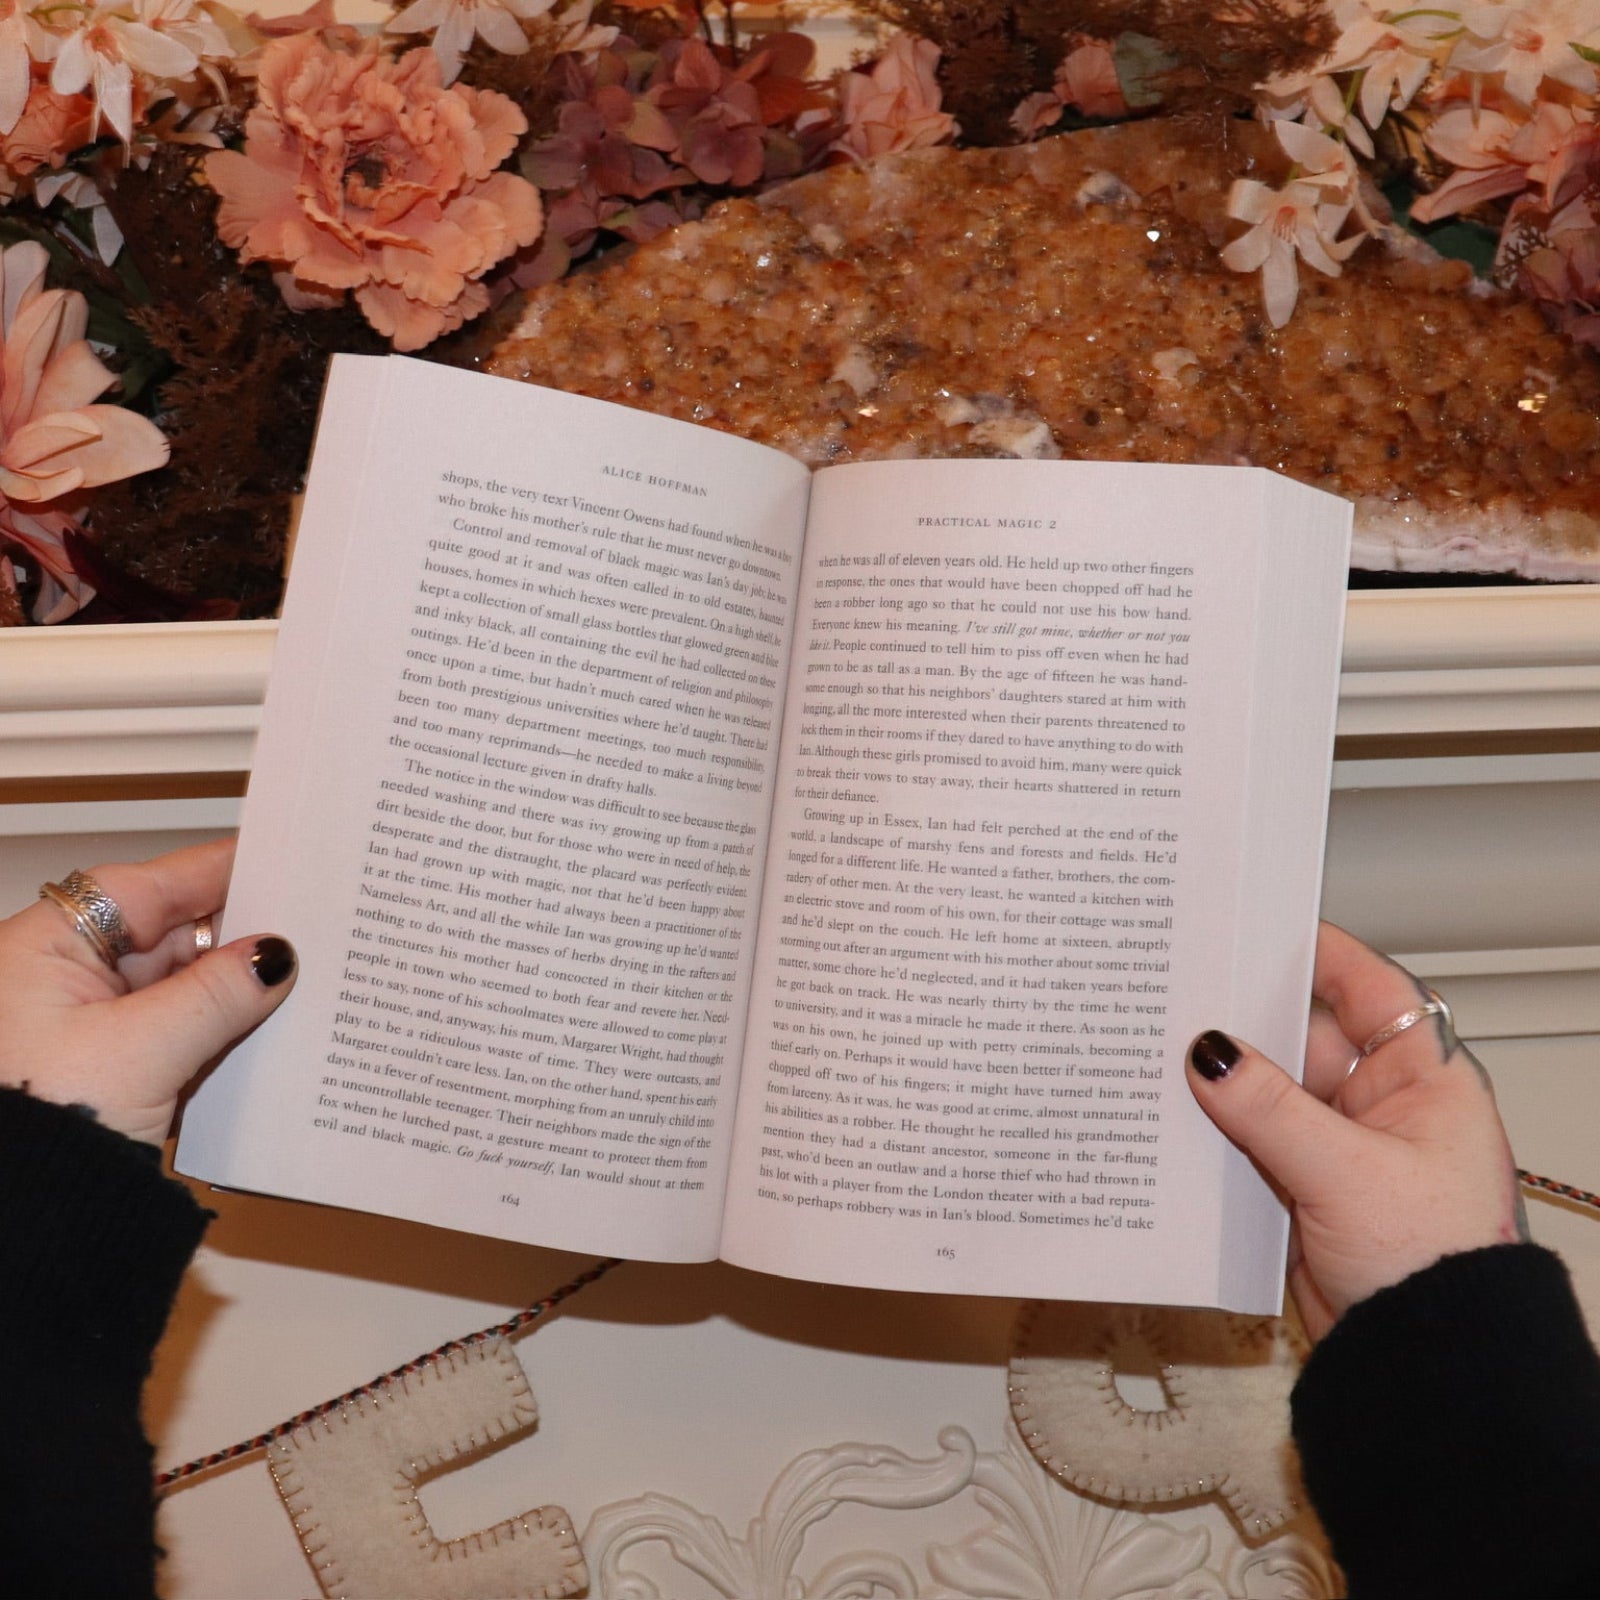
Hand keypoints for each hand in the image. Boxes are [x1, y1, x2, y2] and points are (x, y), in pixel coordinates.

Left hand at [0, 838, 296, 1146]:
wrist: (16, 1236)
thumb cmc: (36, 1135)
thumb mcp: (141, 1052)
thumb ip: (216, 994)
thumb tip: (274, 955)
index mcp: (47, 949)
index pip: (148, 886)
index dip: (218, 870)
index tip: (285, 858)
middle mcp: (65, 979)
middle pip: (174, 936)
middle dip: (241, 939)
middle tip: (314, 929)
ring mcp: (91, 1028)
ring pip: (186, 988)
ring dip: (238, 994)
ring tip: (306, 985)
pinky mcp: (114, 1073)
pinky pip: (183, 1034)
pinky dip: (224, 1035)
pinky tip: (272, 1036)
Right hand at [1186, 921, 1525, 1338]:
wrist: (1425, 1366)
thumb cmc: (1436, 1269)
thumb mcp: (1348, 1173)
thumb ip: (1272, 1109)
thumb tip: (1211, 1053)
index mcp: (1422, 1080)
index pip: (1369, 989)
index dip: (1316, 953)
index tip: (1256, 926)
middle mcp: (1380, 1105)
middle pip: (1301, 1037)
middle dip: (1246, 1022)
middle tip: (1183, 994)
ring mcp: (1339, 1146)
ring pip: (1268, 1091)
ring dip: (1225, 1084)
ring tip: (1164, 1056)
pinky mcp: (1303, 1187)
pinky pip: (1251, 1140)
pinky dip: (1217, 1132)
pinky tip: (1175, 1120)